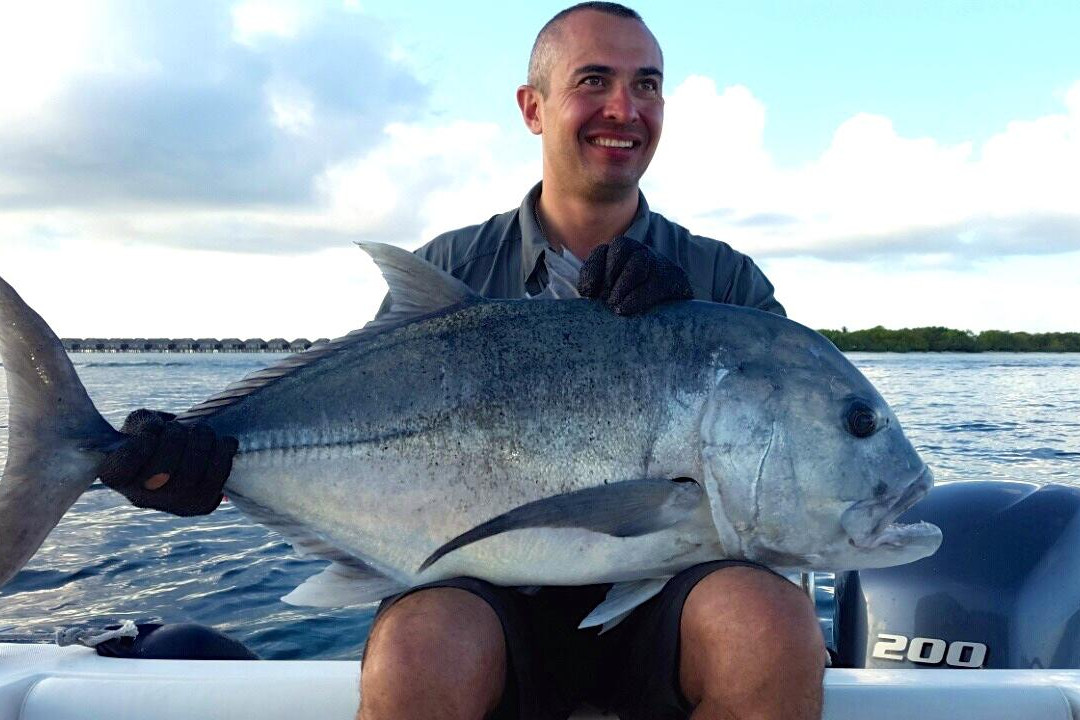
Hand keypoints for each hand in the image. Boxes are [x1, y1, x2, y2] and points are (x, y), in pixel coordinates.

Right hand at [97, 409, 237, 516]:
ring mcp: (171, 505)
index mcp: (116, 475)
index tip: (151, 432)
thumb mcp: (140, 424)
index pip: (120, 468)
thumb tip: (156, 429)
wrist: (179, 454)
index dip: (138, 448)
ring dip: (201, 446)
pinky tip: (225, 442)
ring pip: (188, 478)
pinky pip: (214, 483)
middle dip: (176, 441)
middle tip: (180, 427)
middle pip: (159, 473)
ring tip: (203, 431)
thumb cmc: (154, 435)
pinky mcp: (199, 506)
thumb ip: (143, 423)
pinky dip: (223, 457)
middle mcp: (140, 497)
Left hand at [577, 237, 693, 314]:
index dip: (592, 270)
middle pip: (620, 247)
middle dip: (609, 273)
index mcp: (619, 255)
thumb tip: (585, 297)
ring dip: (622, 284)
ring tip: (615, 307)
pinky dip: (638, 297)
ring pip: (638, 260)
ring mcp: (657, 262)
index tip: (587, 293)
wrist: (675, 317)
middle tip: (603, 300)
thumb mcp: (612, 299)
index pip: (601, 252)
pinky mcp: (674, 277)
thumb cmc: (634, 309)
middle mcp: (638, 252)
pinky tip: (626, 309)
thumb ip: (598, 294)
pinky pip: (654, 282)